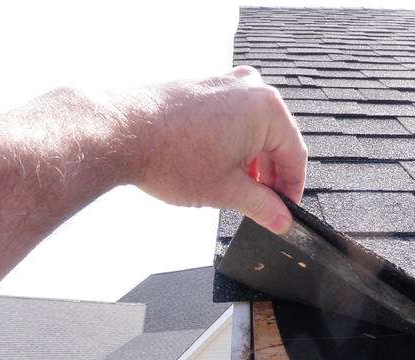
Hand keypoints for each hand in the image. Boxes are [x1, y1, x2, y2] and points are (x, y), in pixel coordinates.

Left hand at [123, 66, 306, 233]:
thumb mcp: (226, 191)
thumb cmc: (170, 157)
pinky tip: (219, 169)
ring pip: (254, 130)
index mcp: (267, 109)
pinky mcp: (205, 86)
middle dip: (270, 176)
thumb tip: (282, 219)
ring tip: (237, 191)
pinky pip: (233, 118)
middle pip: (276, 140)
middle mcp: (251, 88)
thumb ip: (262, 206)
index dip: (292, 189)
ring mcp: (226, 83)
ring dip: (251, 162)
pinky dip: (233, 145)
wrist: (119, 133)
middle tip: (263, 207)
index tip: (286, 211)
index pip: (295, 155)